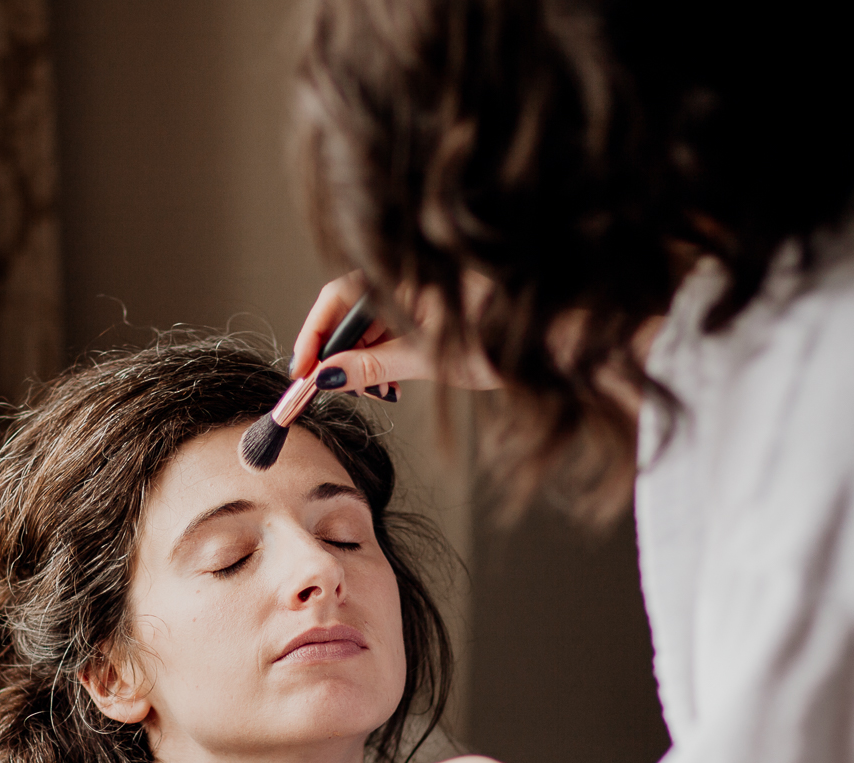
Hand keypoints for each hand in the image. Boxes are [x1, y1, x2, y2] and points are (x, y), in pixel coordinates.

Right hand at [289, 271, 502, 393]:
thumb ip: (372, 367)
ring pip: (369, 328)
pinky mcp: (429, 316)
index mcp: (403, 278)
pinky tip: (388, 385)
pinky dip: (381, 360)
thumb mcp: (425, 360)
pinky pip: (390, 334)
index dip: (314, 336)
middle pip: (349, 314)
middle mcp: (407, 282)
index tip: (303, 371)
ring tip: (370, 392)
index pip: (337, 299)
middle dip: (335, 353)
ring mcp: (418, 298)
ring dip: (359, 362)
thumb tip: (327, 375)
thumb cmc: (499, 342)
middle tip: (328, 388)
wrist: (550, 344)